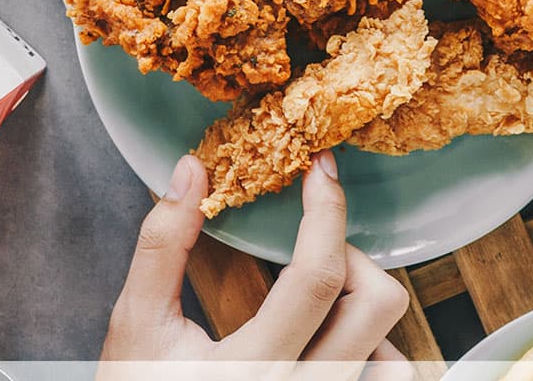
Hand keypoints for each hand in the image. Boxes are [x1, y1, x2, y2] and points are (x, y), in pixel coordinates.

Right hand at [98, 151, 411, 379]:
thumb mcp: (137, 324)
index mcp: (252, 368)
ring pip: (395, 356)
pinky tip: (332, 337)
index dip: (327, 212)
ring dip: (368, 312)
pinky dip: (374, 353)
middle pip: (377, 305)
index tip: (320, 172)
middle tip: (312, 243)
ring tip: (324, 297)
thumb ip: (162, 245)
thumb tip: (192, 171)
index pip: (317, 277)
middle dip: (352, 254)